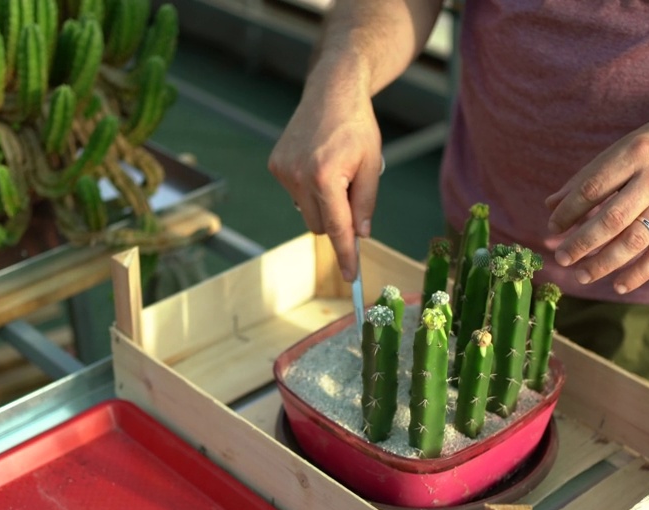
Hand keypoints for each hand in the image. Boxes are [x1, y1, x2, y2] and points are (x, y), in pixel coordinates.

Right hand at [268, 77, 382, 281]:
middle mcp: (298, 177)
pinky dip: (310, 189)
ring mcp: (283, 171)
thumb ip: (365, 204)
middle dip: (337, 219)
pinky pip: (296, 195)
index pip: (337, 229)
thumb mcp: (372, 166)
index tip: (351, 277)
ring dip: (323, 203)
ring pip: (307, 212)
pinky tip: (318, 163)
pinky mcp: (276, 166)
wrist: (331, 92)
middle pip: (320, 225)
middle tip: (352, 191)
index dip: (346, 255)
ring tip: (334, 170)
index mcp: (325, 177)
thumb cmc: (357, 127)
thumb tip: (359, 235)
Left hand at [545, 109, 648, 293]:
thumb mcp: (622, 147)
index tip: (552, 227)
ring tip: (581, 275)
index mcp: (635, 153)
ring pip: (634, 240)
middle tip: (561, 257)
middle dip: (582, 242)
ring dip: (604, 262)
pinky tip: (618, 285)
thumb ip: (587, 177)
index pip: (593, 189)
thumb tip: (551, 205)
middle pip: (612, 219)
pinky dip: (639, 273)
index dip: (568, 212)